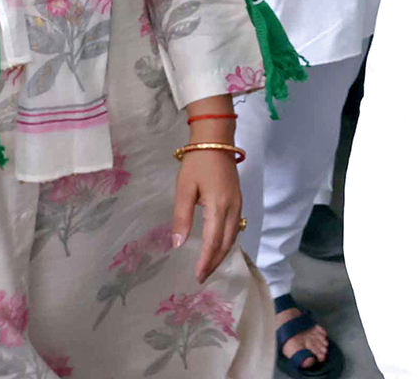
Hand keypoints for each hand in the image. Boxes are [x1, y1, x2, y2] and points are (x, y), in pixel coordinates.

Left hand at [173, 150, 242, 283]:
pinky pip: (236, 228)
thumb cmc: (197, 163)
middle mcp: (233, 208)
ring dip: (222, 253)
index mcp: (219, 206)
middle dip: (215, 262)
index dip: (206, 261)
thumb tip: (178, 244)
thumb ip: (182, 217)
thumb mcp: (184, 189)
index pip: (213, 242)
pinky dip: (227, 242)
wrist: (216, 140)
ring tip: (209, 266)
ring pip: (234, 236)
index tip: (197, 277)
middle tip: (202, 277)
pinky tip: (219, 246)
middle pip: (227, 243)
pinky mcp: (239, 200)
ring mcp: (239, 204)